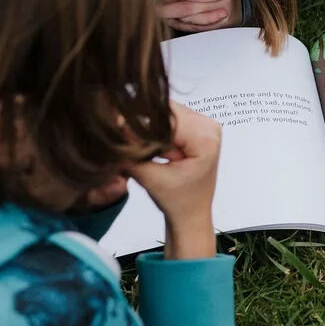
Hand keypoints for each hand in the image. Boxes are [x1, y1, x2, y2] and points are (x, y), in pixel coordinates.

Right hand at [128, 101, 221, 258]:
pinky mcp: (196, 128)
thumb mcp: (151, 178)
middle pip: (166, 110)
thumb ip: (133, 153)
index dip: (139, 123)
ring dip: (149, 127)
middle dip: (143, 123)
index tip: (116, 127)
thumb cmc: (177, 202)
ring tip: (144, 148)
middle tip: (124, 137)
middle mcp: (209, 125)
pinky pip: (169, 119)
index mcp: (205, 138)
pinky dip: (155, 130)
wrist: (191, 214)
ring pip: (165, 113)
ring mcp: (205, 125)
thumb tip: (115, 126)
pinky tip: (152, 147)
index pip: (166, 118)